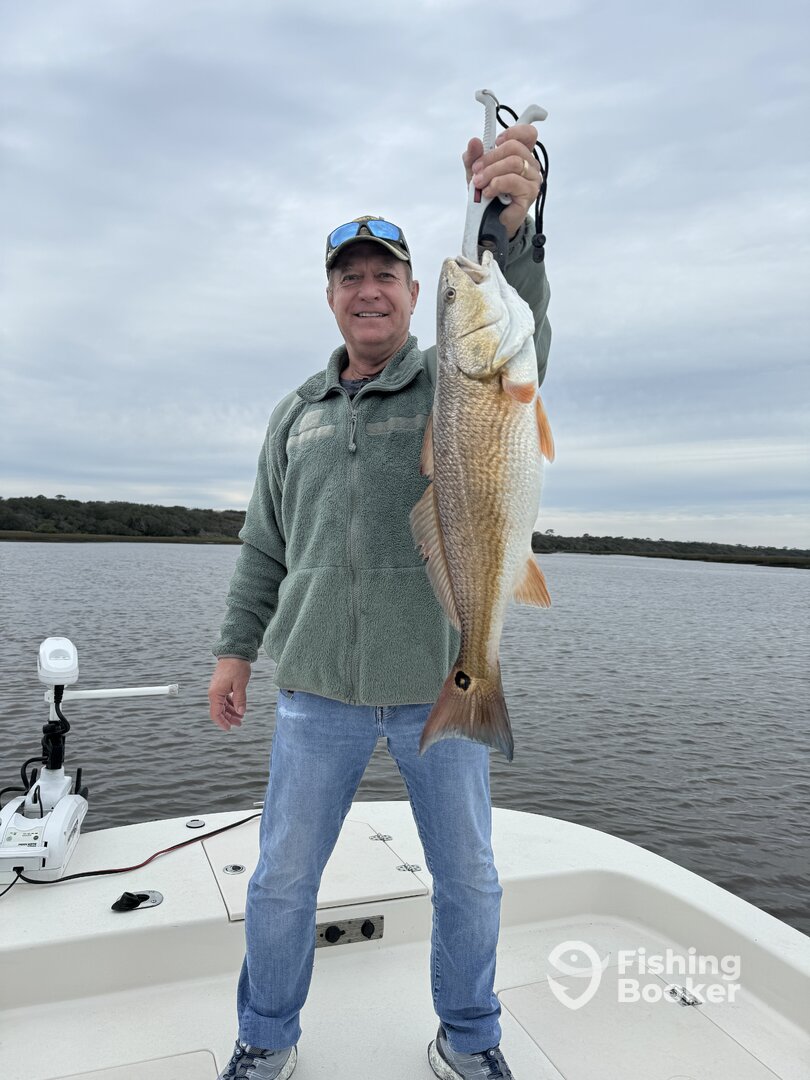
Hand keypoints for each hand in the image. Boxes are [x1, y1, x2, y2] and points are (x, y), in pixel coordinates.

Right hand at [208, 658, 250, 731]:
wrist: (234, 652)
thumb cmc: (237, 667)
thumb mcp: (240, 685)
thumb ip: (240, 700)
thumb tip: (241, 712)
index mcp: (216, 693)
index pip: (216, 713)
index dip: (222, 722)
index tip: (230, 728)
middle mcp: (214, 692)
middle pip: (219, 710)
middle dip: (229, 718)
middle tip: (240, 723)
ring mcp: (217, 689)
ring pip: (222, 705)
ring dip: (231, 711)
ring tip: (241, 716)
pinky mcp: (221, 685)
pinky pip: (224, 698)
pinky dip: (231, 704)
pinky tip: (239, 707)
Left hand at [462, 123, 543, 239]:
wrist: (488, 221)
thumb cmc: (487, 194)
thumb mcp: (476, 172)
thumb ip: (474, 156)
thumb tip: (474, 142)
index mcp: (521, 155)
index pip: (528, 134)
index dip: (513, 131)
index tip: (496, 142)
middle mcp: (530, 165)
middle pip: (514, 147)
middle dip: (491, 157)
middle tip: (477, 170)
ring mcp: (532, 180)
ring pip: (514, 162)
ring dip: (491, 171)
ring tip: (480, 183)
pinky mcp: (529, 194)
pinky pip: (513, 180)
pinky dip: (496, 184)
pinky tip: (489, 192)